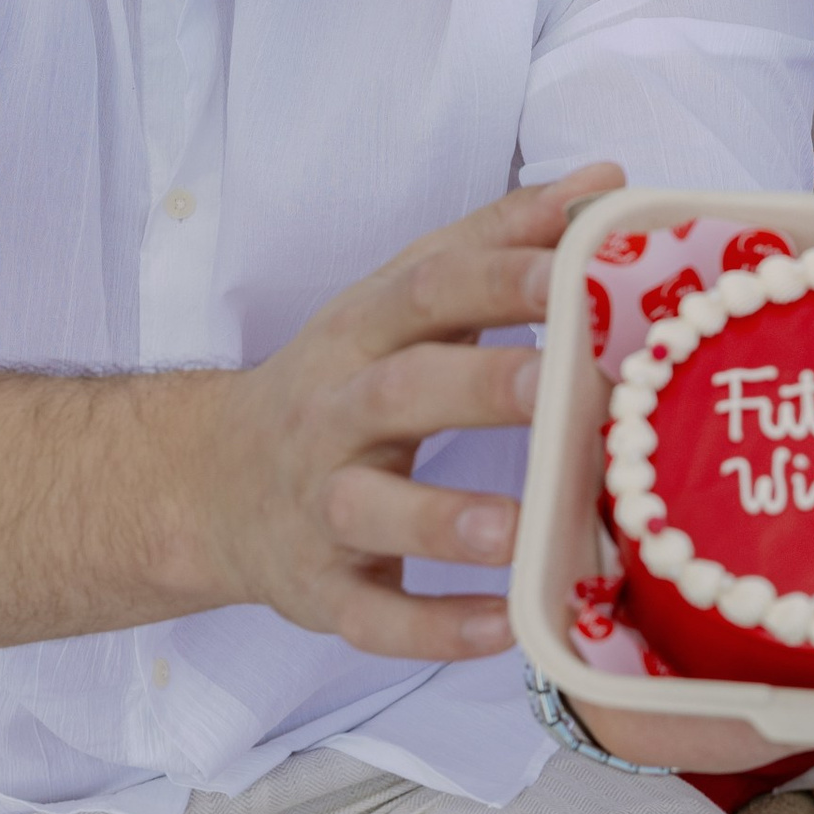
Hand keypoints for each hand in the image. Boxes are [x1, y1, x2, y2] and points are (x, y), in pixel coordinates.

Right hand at [201, 167, 621, 663]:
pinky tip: (502, 628)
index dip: (498, 275)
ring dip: (447, 521)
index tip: (576, 266)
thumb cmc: (342, 382)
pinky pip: (371, 615)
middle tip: (562, 387)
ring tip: (522, 527)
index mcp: (362, 333)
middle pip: (400, 392)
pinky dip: (433, 627)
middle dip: (478, 387)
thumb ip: (497, 240)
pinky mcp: (318, 588)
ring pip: (372, 512)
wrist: (210, 487)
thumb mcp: (398, 301)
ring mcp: (321, 505)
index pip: (427, 290)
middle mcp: (333, 413)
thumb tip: (602, 184)